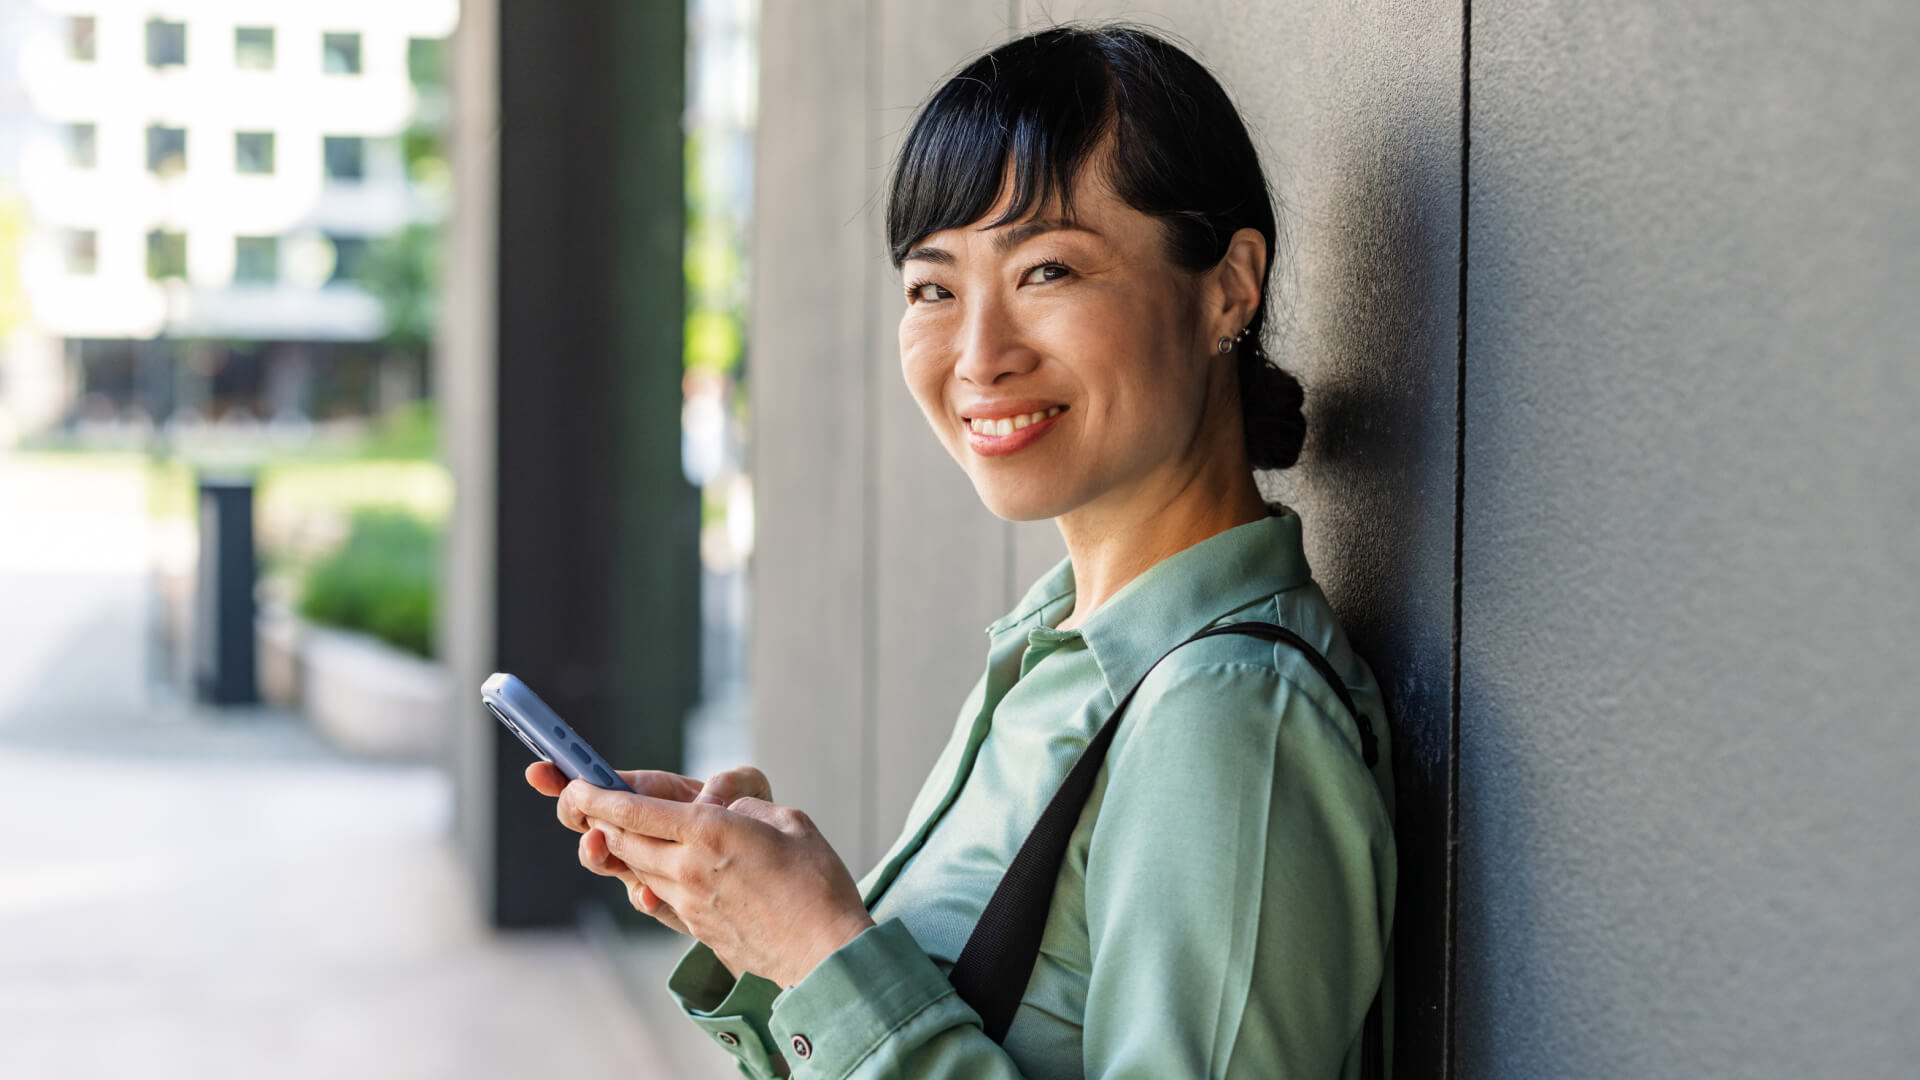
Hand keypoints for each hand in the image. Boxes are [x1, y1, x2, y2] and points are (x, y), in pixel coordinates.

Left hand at [563, 779, 874, 988]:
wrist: (824, 954)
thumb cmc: (817, 884)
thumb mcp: (789, 821)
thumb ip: (746, 808)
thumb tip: (722, 810)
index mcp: (709, 833)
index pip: (634, 811)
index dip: (597, 796)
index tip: (575, 784)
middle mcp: (688, 869)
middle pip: (623, 841)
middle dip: (599, 821)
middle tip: (586, 805)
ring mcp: (688, 904)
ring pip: (636, 871)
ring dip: (621, 851)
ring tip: (616, 834)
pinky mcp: (696, 929)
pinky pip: (658, 900)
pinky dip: (647, 881)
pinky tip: (650, 875)